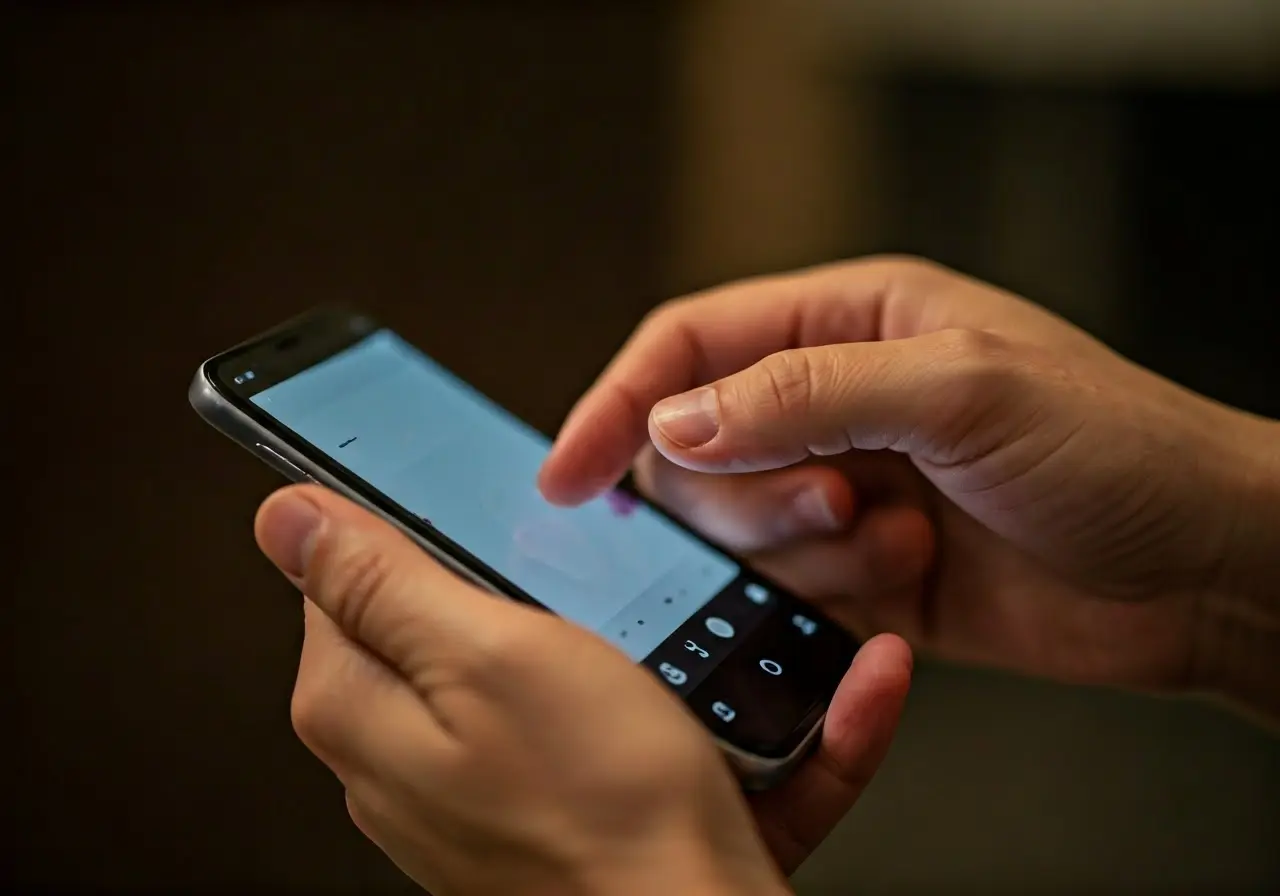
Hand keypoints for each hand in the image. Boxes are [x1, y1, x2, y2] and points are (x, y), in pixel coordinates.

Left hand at [255, 485, 911, 894]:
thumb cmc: (605, 808)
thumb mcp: (490, 653)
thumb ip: (379, 580)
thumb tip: (286, 516)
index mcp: (360, 706)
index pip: (342, 570)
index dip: (413, 520)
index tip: (481, 504)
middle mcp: (398, 757)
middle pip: (436, 615)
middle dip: (511, 580)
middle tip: (584, 576)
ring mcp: (469, 789)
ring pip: (518, 663)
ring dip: (588, 640)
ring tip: (652, 650)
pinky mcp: (539, 809)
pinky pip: (576, 726)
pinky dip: (632, 703)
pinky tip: (684, 706)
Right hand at [539, 257, 1279, 716]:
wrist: (1203, 569)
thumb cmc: (1114, 448)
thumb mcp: (958, 389)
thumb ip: (801, 394)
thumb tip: (675, 423)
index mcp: (851, 323)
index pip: (692, 345)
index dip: (619, 401)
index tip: (567, 472)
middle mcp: (837, 404)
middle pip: (701, 450)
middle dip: (750, 495)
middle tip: (838, 504)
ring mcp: (847, 493)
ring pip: (740, 532)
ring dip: (807, 552)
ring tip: (903, 541)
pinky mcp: (867, 575)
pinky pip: (788, 594)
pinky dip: (831, 598)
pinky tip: (914, 579)